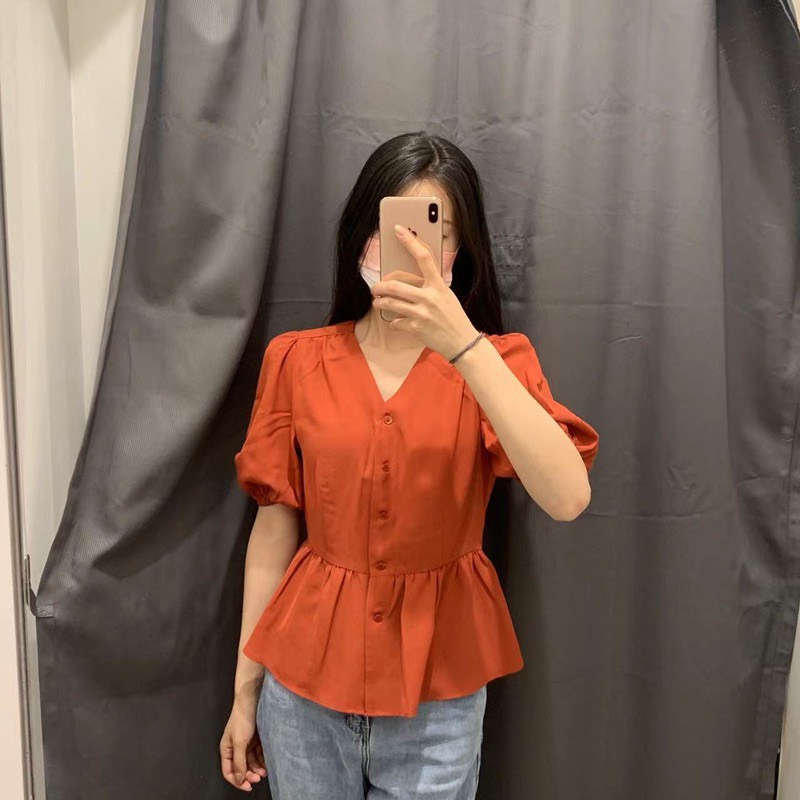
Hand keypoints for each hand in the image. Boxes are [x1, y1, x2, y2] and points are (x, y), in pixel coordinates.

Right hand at [219, 701, 267, 791]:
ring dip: (256, 769)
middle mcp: (235, 748)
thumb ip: (239, 762)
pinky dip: (262, 760)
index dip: (237, 781)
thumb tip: (239, 779)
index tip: (247, 786)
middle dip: (249, 775)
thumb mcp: (239, 742)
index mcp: (226, 750)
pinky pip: (258, 754)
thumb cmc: (242, 719)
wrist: (253, 701)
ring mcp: (245, 744)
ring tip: (264, 772)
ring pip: (250, 762)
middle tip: (258, 779)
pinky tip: (267, 763)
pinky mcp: (255, 739)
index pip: (228, 771)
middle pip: (241, 768)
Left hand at [370, 224, 479, 358]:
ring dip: (380, 303)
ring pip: (390, 303)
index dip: (410, 242)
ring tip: (378, 302)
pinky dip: (393, 322)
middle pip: (395, 285)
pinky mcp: (416, 328)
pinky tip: (395, 322)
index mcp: (439, 285)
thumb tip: (410, 277)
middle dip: (379, 286)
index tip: (399, 229)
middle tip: (375, 288)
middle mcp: (429, 297)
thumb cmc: (454, 317)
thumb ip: (431, 285)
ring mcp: (422, 313)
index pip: (424, 258)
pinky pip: (395, 322)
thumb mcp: (446, 295)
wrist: (462, 342)